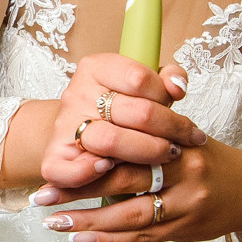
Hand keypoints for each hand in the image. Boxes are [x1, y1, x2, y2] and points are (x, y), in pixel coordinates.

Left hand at [32, 141, 241, 241]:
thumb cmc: (206, 159)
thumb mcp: (182, 133)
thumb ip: (146, 131)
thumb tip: (93, 133)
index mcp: (179, 140)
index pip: (130, 145)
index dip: (92, 151)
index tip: (58, 154)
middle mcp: (183, 173)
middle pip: (124, 181)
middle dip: (79, 189)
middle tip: (43, 195)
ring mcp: (185, 206)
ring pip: (129, 216)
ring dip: (88, 220)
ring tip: (54, 222)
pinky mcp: (182, 230)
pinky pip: (140, 237)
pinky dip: (108, 239)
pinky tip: (81, 237)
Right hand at [40, 55, 204, 194]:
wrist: (74, 131)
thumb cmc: (117, 110)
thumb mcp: (141, 86)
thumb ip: (166, 79)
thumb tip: (177, 87)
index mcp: (95, 68)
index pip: (139, 78)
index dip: (166, 96)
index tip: (179, 107)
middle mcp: (76, 94)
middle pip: (136, 113)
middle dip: (172, 129)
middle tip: (188, 140)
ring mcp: (64, 126)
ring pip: (111, 141)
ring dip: (148, 152)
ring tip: (167, 155)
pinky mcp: (53, 159)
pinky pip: (70, 171)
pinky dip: (91, 173)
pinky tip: (111, 169)